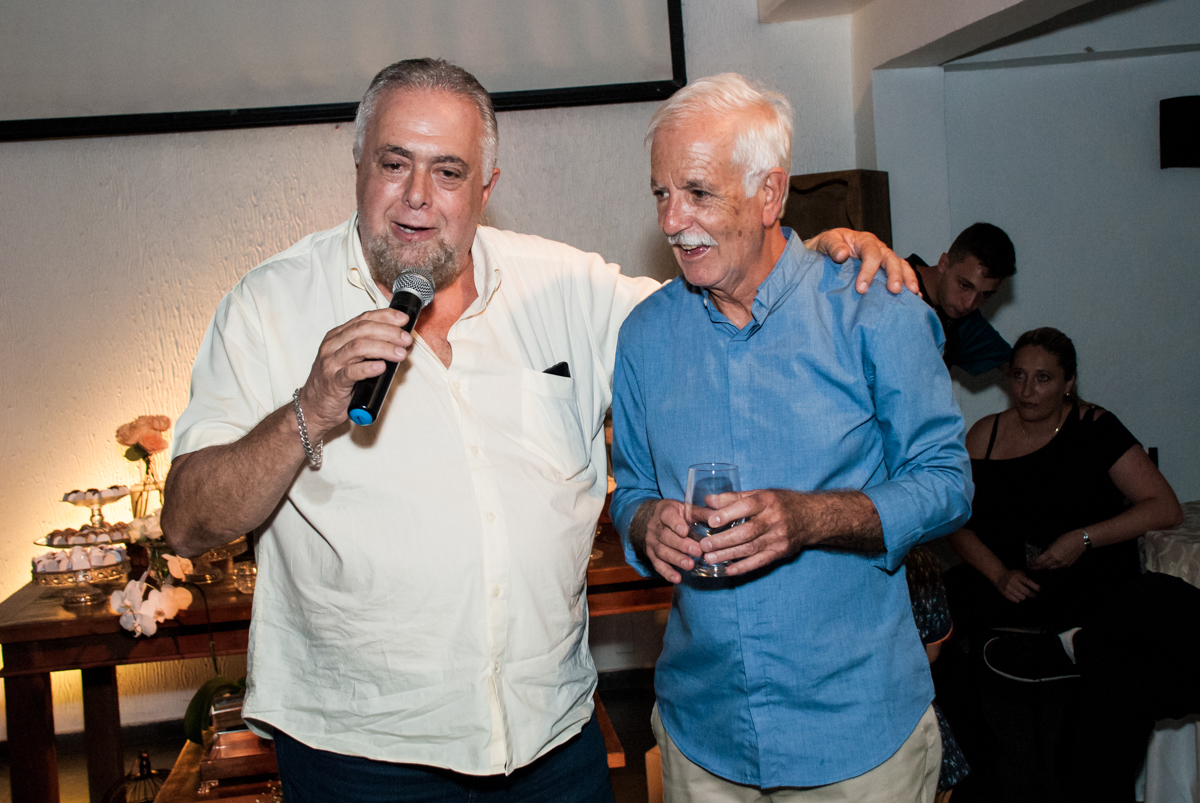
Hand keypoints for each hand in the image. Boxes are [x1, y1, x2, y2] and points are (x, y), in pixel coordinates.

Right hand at [298, 309, 414, 436]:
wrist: (313, 408)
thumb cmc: (335, 383)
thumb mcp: (352, 360)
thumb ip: (371, 349)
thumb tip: (400, 343)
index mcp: (337, 337)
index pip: (363, 319)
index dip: (385, 317)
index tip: (403, 319)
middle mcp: (332, 346)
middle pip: (363, 330)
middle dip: (388, 331)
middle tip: (405, 339)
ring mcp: (331, 363)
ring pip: (358, 347)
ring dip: (383, 348)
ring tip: (400, 353)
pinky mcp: (333, 382)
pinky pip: (351, 372)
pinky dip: (368, 368)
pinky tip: (381, 367)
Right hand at [637, 499, 699, 583]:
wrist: (652, 521)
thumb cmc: (676, 515)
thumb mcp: (687, 510)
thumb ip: (702, 513)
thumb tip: (719, 517)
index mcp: (664, 511)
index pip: (668, 516)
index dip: (675, 524)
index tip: (685, 531)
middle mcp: (655, 527)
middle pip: (666, 536)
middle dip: (681, 545)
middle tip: (697, 551)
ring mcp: (652, 542)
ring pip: (662, 551)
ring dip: (676, 559)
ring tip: (690, 565)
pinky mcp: (652, 555)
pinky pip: (658, 565)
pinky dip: (667, 572)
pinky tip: (677, 578)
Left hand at [693, 489, 812, 575]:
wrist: (812, 517)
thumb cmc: (781, 503)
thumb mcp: (761, 494)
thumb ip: (734, 498)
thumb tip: (708, 501)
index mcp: (768, 501)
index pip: (747, 506)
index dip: (728, 514)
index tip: (711, 521)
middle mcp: (774, 519)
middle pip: (747, 531)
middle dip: (723, 540)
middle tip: (704, 546)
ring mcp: (779, 537)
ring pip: (751, 548)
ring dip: (728, 555)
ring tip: (709, 558)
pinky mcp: (781, 551)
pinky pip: (761, 561)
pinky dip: (744, 566)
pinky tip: (729, 570)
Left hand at [805, 228, 918, 295]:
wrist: (824, 252)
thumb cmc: (825, 247)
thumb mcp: (825, 241)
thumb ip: (832, 246)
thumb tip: (842, 255)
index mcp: (863, 240)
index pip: (871, 252)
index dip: (868, 270)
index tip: (861, 288)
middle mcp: (877, 248)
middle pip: (890, 258)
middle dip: (894, 274)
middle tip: (894, 290)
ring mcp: (884, 259)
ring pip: (901, 265)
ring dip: (908, 279)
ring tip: (913, 294)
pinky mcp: (885, 271)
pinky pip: (902, 274)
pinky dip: (910, 284)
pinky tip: (917, 298)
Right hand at [992, 568, 1040, 602]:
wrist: (999, 576)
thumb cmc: (1013, 575)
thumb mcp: (1020, 573)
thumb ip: (1027, 578)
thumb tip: (1037, 587)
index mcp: (1017, 576)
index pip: (1028, 582)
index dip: (1035, 587)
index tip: (1040, 590)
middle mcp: (1013, 582)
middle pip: (1026, 592)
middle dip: (1033, 595)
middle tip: (1035, 595)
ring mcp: (1008, 588)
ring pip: (1022, 597)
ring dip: (1025, 597)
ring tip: (1026, 596)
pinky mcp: (1005, 593)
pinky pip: (1016, 600)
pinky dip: (1019, 599)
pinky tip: (1019, 596)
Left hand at [1029, 530, 1086, 570]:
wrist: (1080, 541)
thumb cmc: (1066, 538)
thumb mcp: (1054, 542)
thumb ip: (1048, 550)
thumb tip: (1043, 555)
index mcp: (1052, 553)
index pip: (1039, 561)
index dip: (1033, 564)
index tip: (1029, 564)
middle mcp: (1056, 560)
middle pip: (1044, 566)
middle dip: (1037, 568)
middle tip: (1031, 568)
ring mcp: (1062, 564)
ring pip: (1050, 568)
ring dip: (1044, 567)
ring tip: (1039, 567)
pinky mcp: (1067, 565)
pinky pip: (1057, 567)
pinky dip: (1052, 566)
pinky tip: (1050, 564)